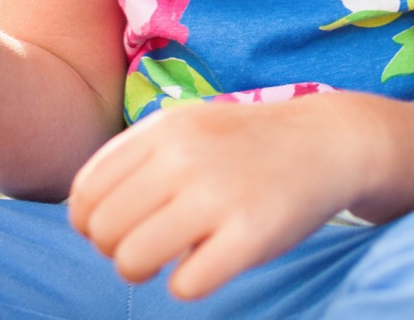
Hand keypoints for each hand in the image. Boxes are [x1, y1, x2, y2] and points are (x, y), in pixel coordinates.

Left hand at [69, 95, 373, 298]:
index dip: (91, 222)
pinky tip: (211, 261)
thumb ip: (135, 159)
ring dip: (143, 271)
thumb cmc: (247, 145)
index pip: (85, 194)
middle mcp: (186, 157)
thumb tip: (83, 217)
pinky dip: (190, 283)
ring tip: (171, 257)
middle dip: (117, 249)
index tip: (122, 224)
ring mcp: (219, 195)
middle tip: (150, 243)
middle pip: (102, 231)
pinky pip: (185, 286)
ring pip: (132, 261)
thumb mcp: (189, 127)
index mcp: (165, 129)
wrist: (330, 142)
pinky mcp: (251, 235)